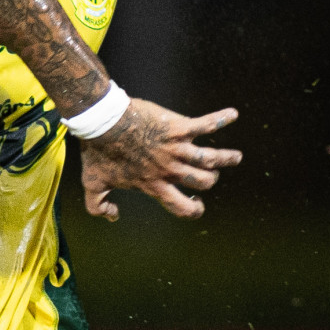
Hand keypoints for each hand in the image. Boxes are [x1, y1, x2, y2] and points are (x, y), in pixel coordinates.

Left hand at [80, 100, 239, 221]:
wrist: (103, 123)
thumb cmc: (98, 152)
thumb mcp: (92, 184)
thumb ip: (99, 206)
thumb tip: (113, 216)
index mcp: (154, 184)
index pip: (181, 206)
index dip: (193, 209)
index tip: (197, 205)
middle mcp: (170, 169)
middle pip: (203, 182)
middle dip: (211, 180)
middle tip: (212, 176)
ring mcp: (176, 148)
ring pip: (211, 158)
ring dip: (227, 158)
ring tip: (236, 157)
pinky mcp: (179, 127)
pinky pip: (206, 124)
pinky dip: (222, 118)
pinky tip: (233, 113)